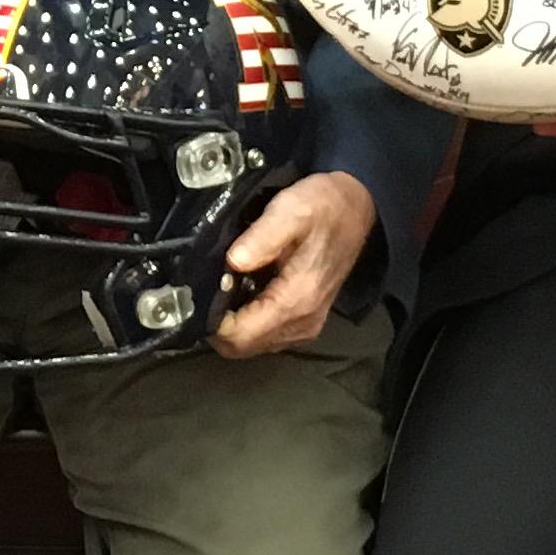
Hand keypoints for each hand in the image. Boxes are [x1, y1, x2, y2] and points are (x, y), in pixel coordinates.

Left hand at [211, 170, 374, 356]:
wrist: (355, 209)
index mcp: (297, 301)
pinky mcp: (305, 322)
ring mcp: (305, 327)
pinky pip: (265, 336)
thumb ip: (261, 238)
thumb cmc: (322, 207)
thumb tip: (232, 262)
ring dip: (233, 322)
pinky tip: (244, 291)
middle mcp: (302, 323)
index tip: (200, 291)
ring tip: (227, 286)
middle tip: (211, 287)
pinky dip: (248, 320)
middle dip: (218, 323)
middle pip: (242, 347)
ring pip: (252, 345)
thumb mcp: (290, 211)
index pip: (240, 336)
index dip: (211, 320)